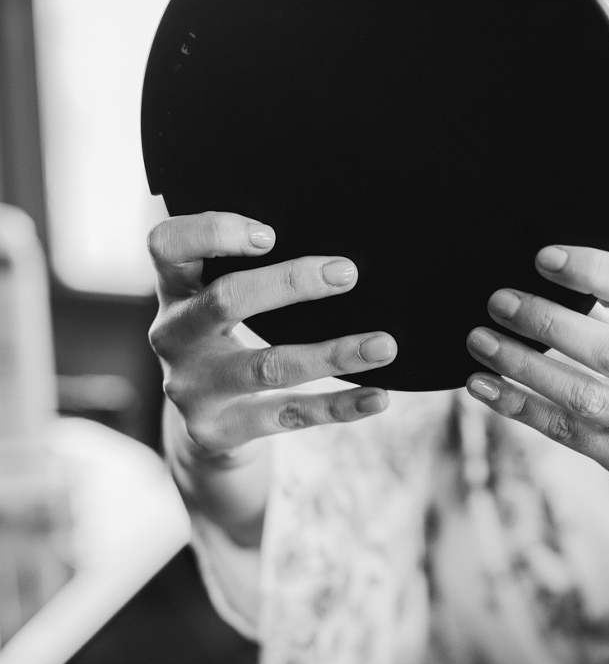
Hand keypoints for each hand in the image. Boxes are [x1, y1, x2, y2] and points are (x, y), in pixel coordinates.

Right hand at [147, 211, 397, 458]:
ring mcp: (191, 388)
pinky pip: (289, 416)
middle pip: (225, 300)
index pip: (168, 246)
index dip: (212, 232)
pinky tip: (377, 397)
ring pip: (268, 366)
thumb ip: (247, 274)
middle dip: (291, 284)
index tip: (270, 234)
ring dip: (332, 354)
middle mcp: (173, 336)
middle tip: (347, 273)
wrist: (202, 427)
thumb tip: (332, 258)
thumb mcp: (216, 304)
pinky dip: (338, 406)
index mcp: (173, 291)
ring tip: (383, 345)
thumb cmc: (225, 344)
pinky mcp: (218, 430)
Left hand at [463, 245, 608, 501]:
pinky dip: (520, 406)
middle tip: (499, 301)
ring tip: (481, 341)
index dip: (596, 271)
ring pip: (583, 398)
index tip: (543, 259)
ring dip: (524, 366)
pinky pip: (567, 433)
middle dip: (548, 323)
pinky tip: (485, 386)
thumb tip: (543, 275)